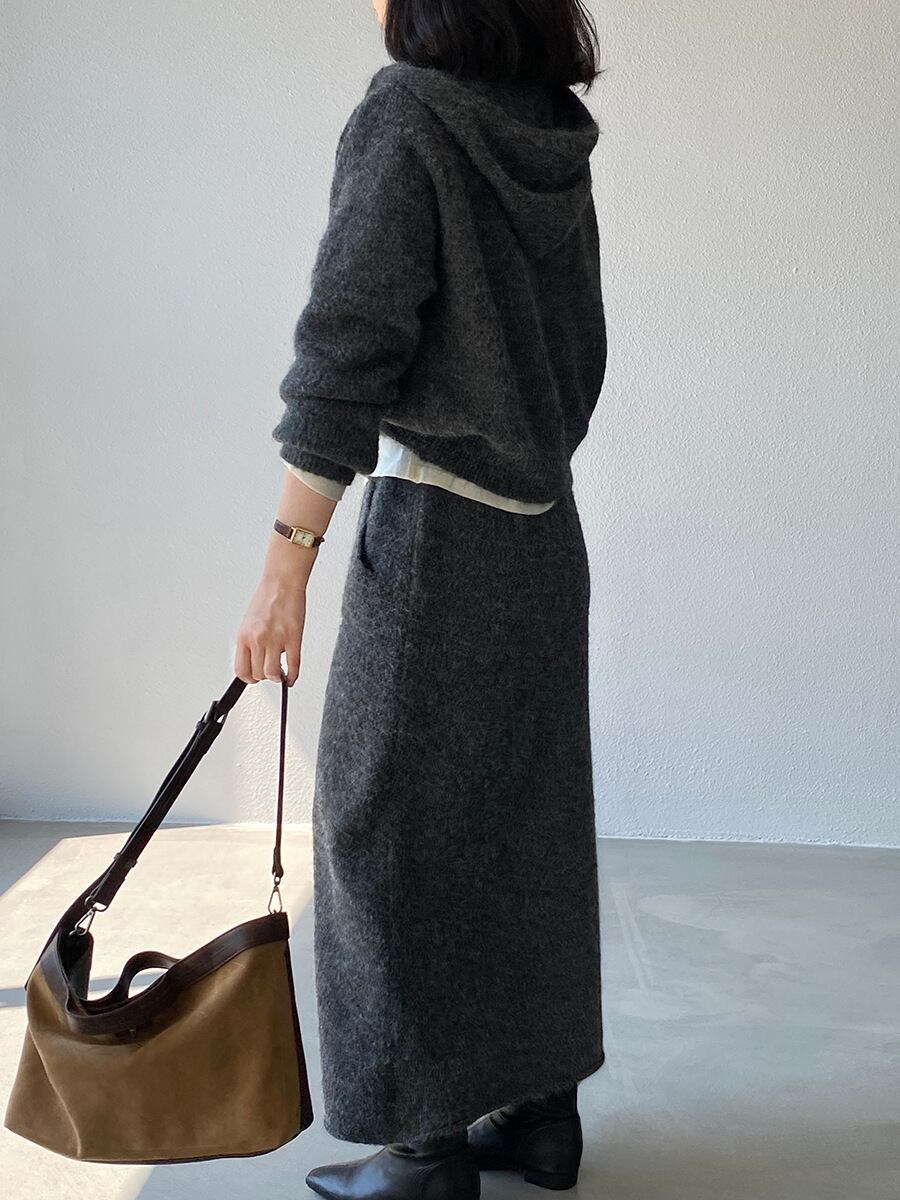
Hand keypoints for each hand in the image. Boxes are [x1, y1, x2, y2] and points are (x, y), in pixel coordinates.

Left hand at [234, 536, 311, 685]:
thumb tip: (255, 659)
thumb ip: (250, 641)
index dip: (248, 678)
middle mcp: (257, 639)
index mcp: (244, 636)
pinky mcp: (293, 638)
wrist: (282, 582)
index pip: (241, 669)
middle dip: (265, 676)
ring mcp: (276, 640)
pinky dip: (292, 676)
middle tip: (271, 672)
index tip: (254, 678)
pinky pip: (293, 665)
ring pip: (273, 673)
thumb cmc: (268, 598)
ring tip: (280, 672)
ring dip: (277, 676)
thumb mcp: (250, 622)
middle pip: (258, 674)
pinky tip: (291, 677)